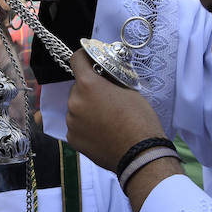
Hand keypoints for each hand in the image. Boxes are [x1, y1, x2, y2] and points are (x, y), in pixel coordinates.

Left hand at [66, 49, 166, 171]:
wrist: (140, 153)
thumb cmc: (139, 119)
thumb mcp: (129, 90)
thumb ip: (109, 80)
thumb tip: (102, 75)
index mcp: (88, 85)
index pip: (76, 60)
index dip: (84, 57)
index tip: (89, 60)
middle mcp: (74, 101)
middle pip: (77, 88)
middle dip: (88, 90)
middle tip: (106, 99)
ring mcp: (71, 121)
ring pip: (75, 107)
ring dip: (85, 108)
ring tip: (105, 119)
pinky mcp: (72, 138)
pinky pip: (76, 125)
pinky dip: (84, 126)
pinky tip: (101, 132)